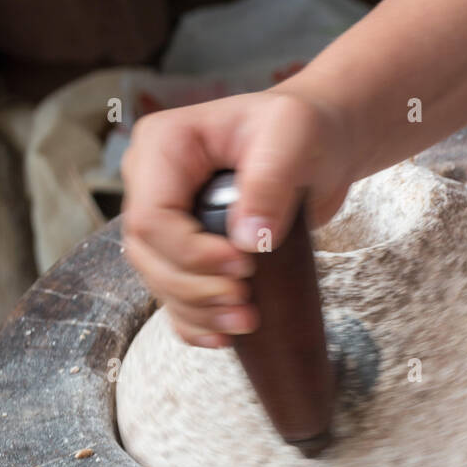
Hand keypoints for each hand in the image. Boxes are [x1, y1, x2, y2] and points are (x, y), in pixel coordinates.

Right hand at [122, 87, 353, 346]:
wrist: (318, 147)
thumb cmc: (300, 128)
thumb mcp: (291, 139)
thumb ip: (269, 183)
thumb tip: (248, 239)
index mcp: (163, 146)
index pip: (151, 216)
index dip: (190, 253)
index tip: (243, 265)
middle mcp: (153, 184)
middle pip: (148, 255)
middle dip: (195, 289)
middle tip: (245, 303)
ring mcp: (166, 221)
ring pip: (158, 282)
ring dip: (198, 312)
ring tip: (246, 321)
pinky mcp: (187, 252)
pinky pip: (174, 298)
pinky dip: (195, 324)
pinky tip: (224, 338)